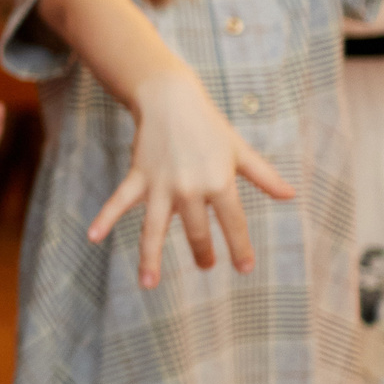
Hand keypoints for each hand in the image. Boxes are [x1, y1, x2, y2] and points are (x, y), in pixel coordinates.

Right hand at [90, 66, 294, 288]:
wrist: (170, 99)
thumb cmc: (209, 125)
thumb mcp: (239, 150)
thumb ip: (264, 176)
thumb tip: (290, 196)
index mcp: (219, 182)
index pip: (233, 223)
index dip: (240, 248)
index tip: (243, 268)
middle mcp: (190, 188)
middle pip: (197, 231)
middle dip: (203, 252)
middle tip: (206, 265)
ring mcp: (161, 185)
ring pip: (156, 227)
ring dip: (150, 258)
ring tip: (148, 284)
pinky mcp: (138, 177)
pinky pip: (120, 201)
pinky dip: (105, 218)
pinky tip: (93, 237)